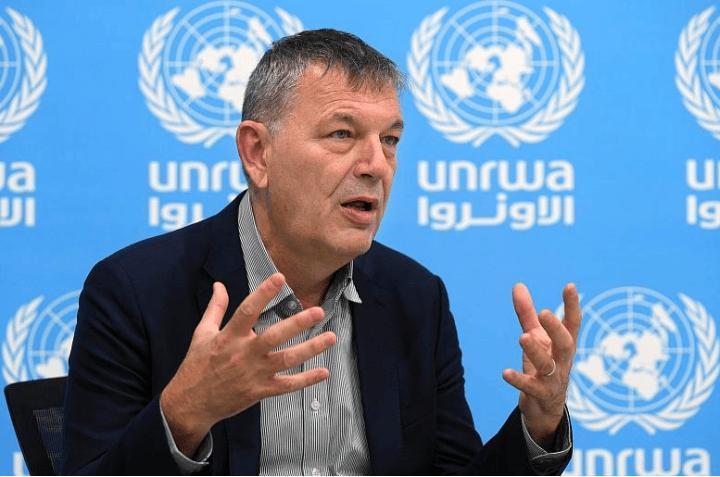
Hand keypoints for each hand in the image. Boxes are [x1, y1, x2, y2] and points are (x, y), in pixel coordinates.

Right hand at [160, 273, 335, 455]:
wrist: (191, 404)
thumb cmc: (197, 365)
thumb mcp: (202, 333)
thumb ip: (215, 308)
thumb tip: (220, 284)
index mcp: (229, 337)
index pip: (248, 310)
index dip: (263, 293)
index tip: (279, 277)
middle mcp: (244, 354)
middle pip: (274, 336)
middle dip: (298, 323)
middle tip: (318, 311)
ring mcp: (254, 373)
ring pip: (287, 360)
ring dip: (311, 349)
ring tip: (331, 337)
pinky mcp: (260, 391)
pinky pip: (287, 385)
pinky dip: (306, 380)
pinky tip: (324, 372)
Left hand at [502, 283, 580, 448]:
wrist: (544, 407)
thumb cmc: (544, 365)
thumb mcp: (535, 337)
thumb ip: (527, 314)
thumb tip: (518, 285)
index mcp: (563, 344)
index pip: (572, 323)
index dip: (572, 305)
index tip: (570, 286)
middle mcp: (562, 361)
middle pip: (566, 344)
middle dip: (556, 329)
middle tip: (545, 313)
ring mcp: (554, 379)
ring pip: (548, 365)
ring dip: (536, 352)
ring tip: (523, 337)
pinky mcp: (541, 395)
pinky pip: (532, 388)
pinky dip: (519, 380)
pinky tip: (505, 373)